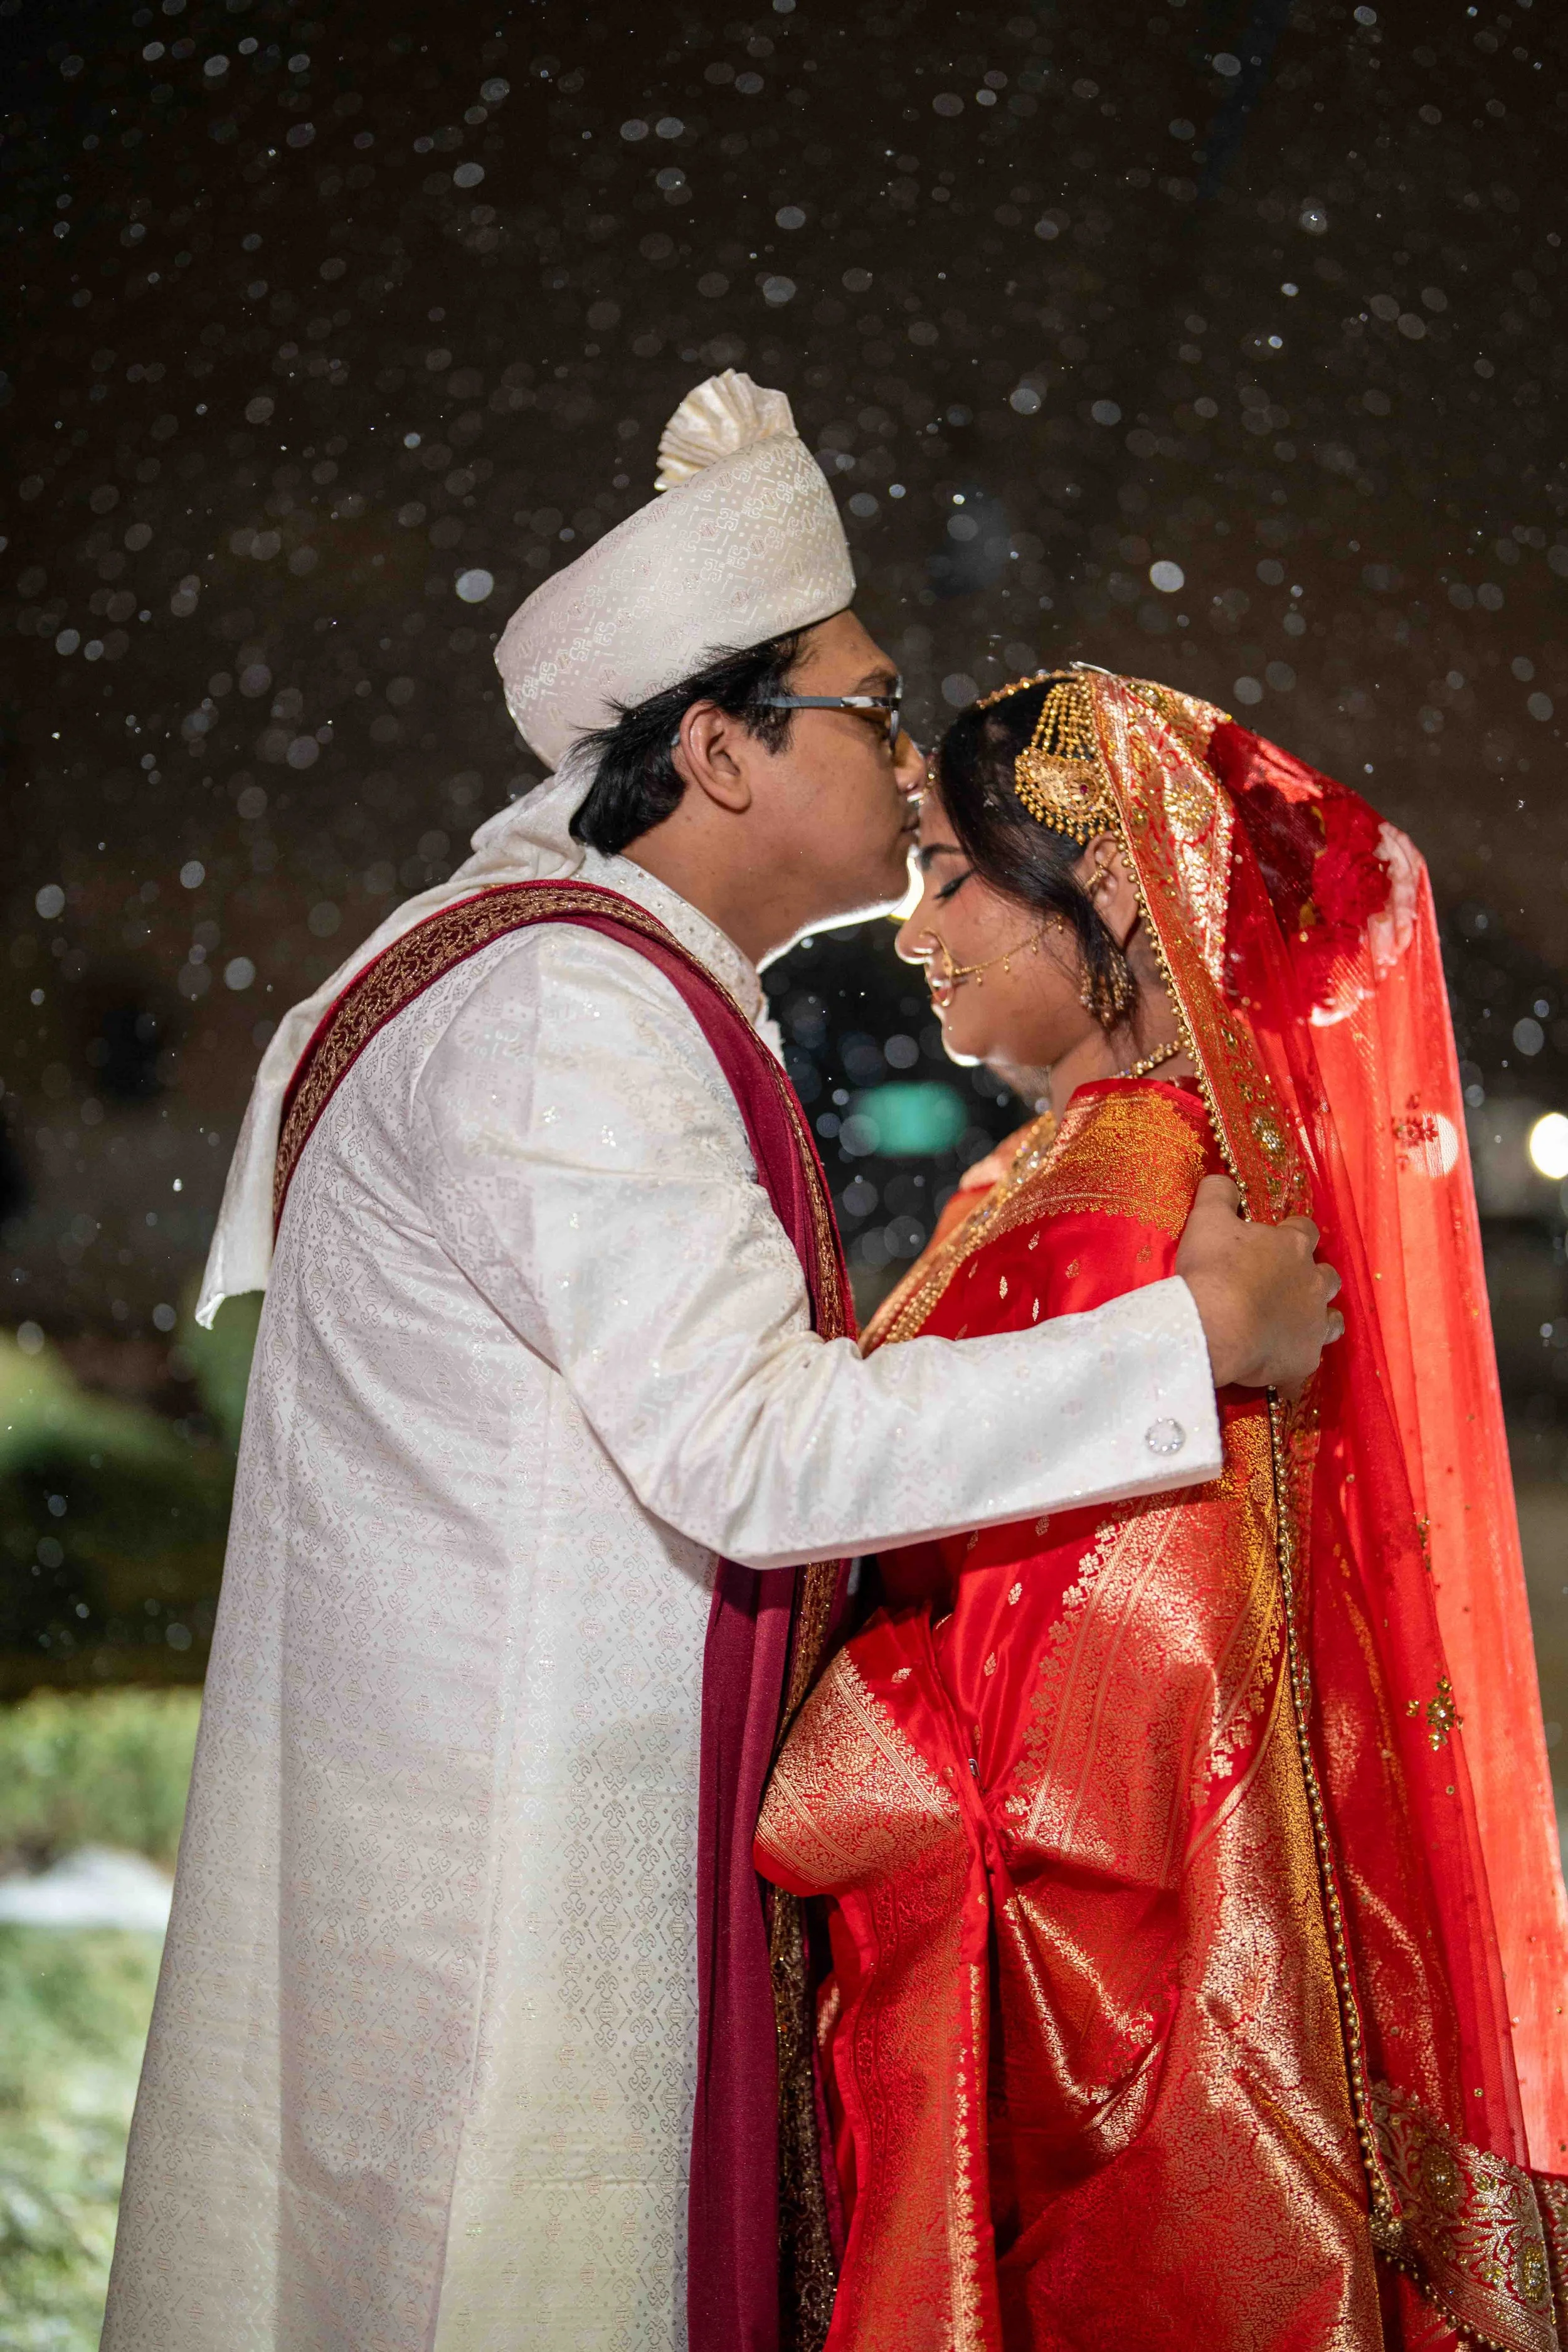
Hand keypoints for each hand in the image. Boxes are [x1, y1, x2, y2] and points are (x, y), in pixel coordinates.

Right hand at [1174, 1175, 1343, 1391]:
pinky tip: (1279, 1359)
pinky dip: (1296, 1357)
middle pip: (1327, 1276)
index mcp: (1293, 1245)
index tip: (1276, 1239)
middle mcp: (1313, 1282)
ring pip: (1333, 1319)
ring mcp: (1313, 1323)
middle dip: (1313, 1278)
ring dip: (1319, 1318)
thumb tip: (1224, 1178)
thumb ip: (1219, 1193)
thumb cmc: (1213, 1268)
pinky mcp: (1305, 1359)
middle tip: (1284, 1285)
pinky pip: (1308, 1358)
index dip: (1293, 1233)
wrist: (1213, 1324)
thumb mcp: (1207, 1218)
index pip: (1305, 1231)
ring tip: (1296, 1323)